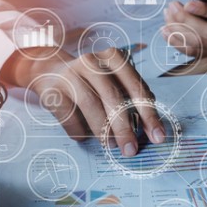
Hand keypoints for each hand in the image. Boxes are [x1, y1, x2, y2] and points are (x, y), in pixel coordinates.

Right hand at [1, 48, 165, 156]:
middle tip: (131, 149)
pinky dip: (79, 131)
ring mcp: (71, 74)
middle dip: (125, 128)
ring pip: (91, 105)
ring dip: (103, 131)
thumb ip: (131, 99)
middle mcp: (93, 62)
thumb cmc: (91, 81)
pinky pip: (70, 115)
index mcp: (114, 58)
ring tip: (112, 146)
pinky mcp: (53, 89)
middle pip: (113, 97)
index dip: (149, 114)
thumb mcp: (113, 81)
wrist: (49, 70)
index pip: (136, 87)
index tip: (157, 136)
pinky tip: (85, 138)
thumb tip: (149, 130)